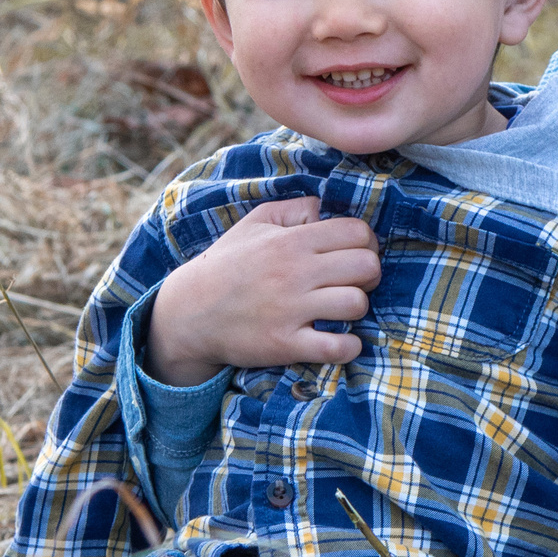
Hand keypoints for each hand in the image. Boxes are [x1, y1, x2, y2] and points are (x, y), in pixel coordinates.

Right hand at [147, 197, 380, 384]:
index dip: (366, 243)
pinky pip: (338, 347)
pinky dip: (348, 347)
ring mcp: (290, 310)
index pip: (358, 232)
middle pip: (367, 266)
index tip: (354, 255)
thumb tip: (327, 209)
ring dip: (356, 309)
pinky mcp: (285, 345)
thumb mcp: (256, 223)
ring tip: (339, 311)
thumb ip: (296, 209)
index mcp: (291, 241)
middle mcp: (294, 273)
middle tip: (352, 283)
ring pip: (357, 304)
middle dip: (368, 275)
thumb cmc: (228, 264)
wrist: (189, 312)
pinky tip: (339, 341)